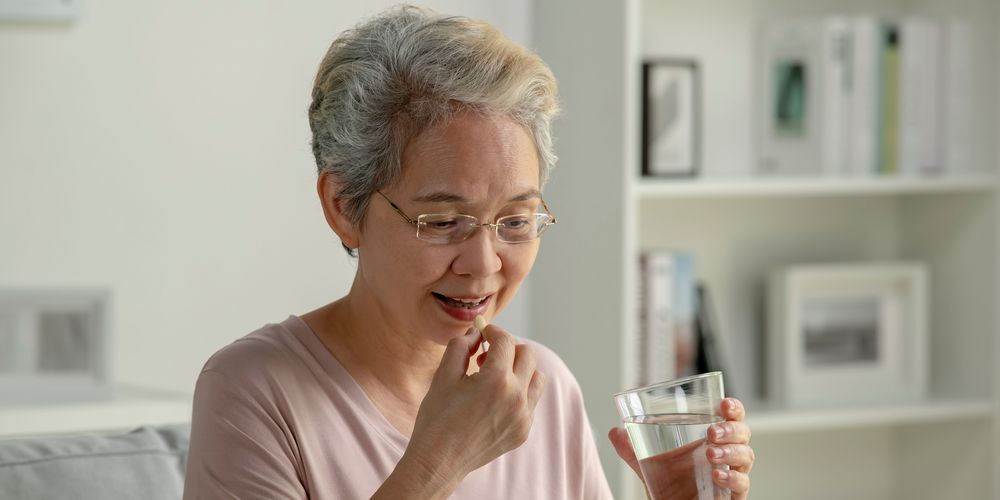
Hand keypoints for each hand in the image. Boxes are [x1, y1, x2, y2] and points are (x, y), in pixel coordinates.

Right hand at [395, 324, 545, 493]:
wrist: (439, 461)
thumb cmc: (437, 417)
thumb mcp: (444, 375)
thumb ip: (461, 346)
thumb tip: (476, 333)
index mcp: (496, 379)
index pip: (505, 340)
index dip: (493, 331)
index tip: (483, 332)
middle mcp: (516, 396)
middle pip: (528, 354)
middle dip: (508, 348)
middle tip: (486, 356)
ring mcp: (523, 416)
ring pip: (536, 378)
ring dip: (519, 370)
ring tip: (495, 377)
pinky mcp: (523, 431)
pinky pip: (530, 401)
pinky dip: (518, 393)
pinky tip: (495, 400)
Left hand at [608, 398, 753, 499]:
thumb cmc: (668, 484)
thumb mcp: (646, 462)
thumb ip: (630, 447)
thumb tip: (615, 432)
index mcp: (712, 439)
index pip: (731, 417)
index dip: (733, 408)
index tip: (724, 404)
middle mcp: (726, 454)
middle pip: (743, 434)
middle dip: (731, 430)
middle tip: (710, 432)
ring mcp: (732, 474)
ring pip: (746, 457)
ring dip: (730, 452)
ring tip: (711, 454)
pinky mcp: (733, 496)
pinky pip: (742, 485)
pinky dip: (732, 479)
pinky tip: (717, 474)